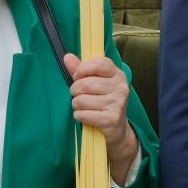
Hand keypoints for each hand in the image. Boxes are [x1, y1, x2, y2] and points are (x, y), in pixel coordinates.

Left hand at [61, 53, 140, 182]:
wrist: (117, 130)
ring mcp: (118, 104)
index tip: (77, 76)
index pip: (99, 63)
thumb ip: (81, 70)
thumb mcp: (95, 84)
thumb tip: (67, 57)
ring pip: (81, 100)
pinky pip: (83, 114)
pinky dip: (79, 116)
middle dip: (75, 91)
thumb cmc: (102, 103)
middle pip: (85, 84)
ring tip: (84, 108)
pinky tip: (85, 117)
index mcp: (117, 75)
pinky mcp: (111, 119)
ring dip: (76, 106)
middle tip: (79, 96)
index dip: (82, 69)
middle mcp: (120, 88)